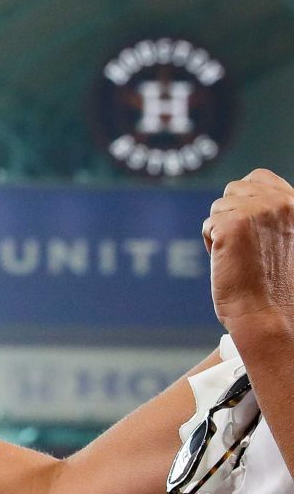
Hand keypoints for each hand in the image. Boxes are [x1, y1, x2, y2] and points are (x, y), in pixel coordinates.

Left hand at [204, 169, 293, 334]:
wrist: (273, 316)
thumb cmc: (282, 286)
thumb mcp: (292, 238)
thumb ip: (277, 215)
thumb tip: (246, 195)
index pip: (259, 178)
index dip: (245, 200)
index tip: (249, 228)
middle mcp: (283, 202)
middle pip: (234, 189)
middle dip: (231, 214)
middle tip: (245, 246)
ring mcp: (257, 210)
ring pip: (219, 206)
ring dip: (222, 230)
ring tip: (241, 255)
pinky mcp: (232, 224)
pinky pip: (208, 225)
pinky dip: (211, 243)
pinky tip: (228, 261)